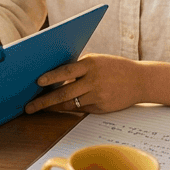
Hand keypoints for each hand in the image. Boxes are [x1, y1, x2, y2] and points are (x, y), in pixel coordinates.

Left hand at [24, 54, 141, 113]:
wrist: (140, 81)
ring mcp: (97, 96)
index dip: (51, 77)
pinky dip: (69, 107)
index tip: (37, 82)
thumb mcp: (97, 61)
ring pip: (70, 104)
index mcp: (91, 64)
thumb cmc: (115, 67)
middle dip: (44, 101)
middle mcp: (93, 81)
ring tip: (39, 109)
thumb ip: (79, 67)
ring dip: (53, 107)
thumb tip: (54, 75)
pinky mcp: (101, 108)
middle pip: (64, 93)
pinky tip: (57, 108)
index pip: (66, 71)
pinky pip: (80, 108)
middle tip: (29, 107)